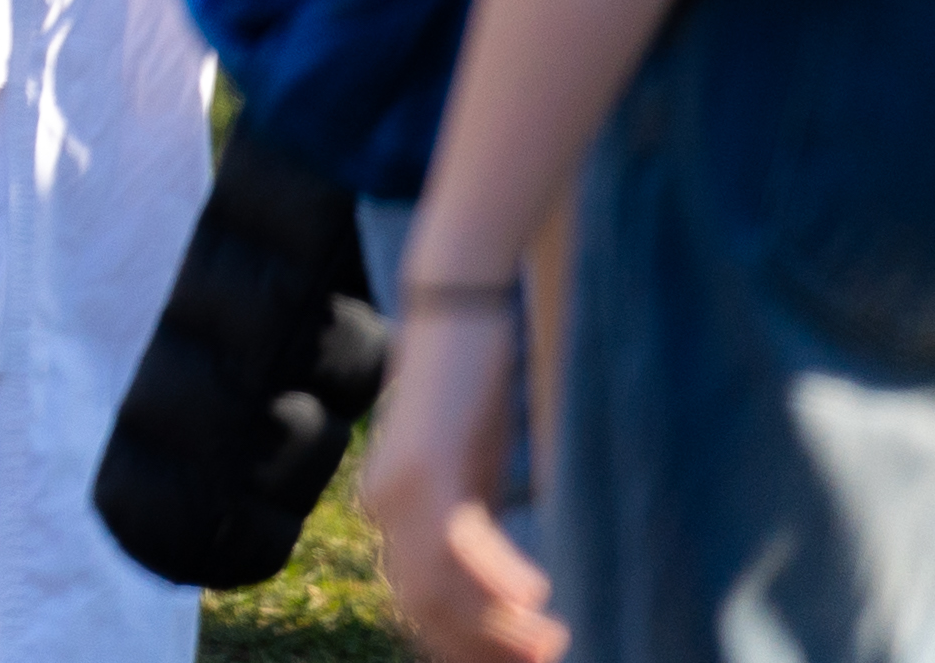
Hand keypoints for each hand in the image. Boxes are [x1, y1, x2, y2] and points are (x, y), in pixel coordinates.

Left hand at [362, 302, 562, 661]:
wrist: (453, 307)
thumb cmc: (471, 390)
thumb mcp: (472, 469)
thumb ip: (476, 523)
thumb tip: (509, 588)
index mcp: (390, 511)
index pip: (417, 607)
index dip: (463, 649)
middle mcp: (383, 506)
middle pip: (425, 611)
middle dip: (485, 649)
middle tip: (546, 661)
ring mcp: (400, 487)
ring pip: (439, 589)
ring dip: (497, 627)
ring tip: (550, 641)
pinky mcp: (428, 463)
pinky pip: (458, 542)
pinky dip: (497, 575)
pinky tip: (536, 591)